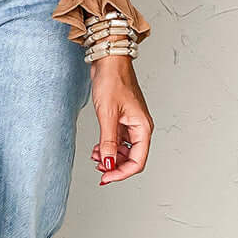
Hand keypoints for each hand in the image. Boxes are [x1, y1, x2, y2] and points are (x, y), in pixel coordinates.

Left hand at [88, 54, 153, 183]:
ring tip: (95, 156)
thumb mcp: (107, 115)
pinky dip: (107, 146)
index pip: (138, 161)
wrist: (108, 60)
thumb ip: (108, 142)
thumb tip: (109, 163)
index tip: (105, 177)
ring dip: (110, 156)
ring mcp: (130, 124)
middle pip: (131, 158)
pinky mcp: (121, 119)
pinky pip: (117, 140)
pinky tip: (96, 148)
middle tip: (97, 166)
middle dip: (114, 165)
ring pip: (123, 150)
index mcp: (142, 127)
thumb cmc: (112, 81)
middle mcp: (139, 127)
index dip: (121, 172)